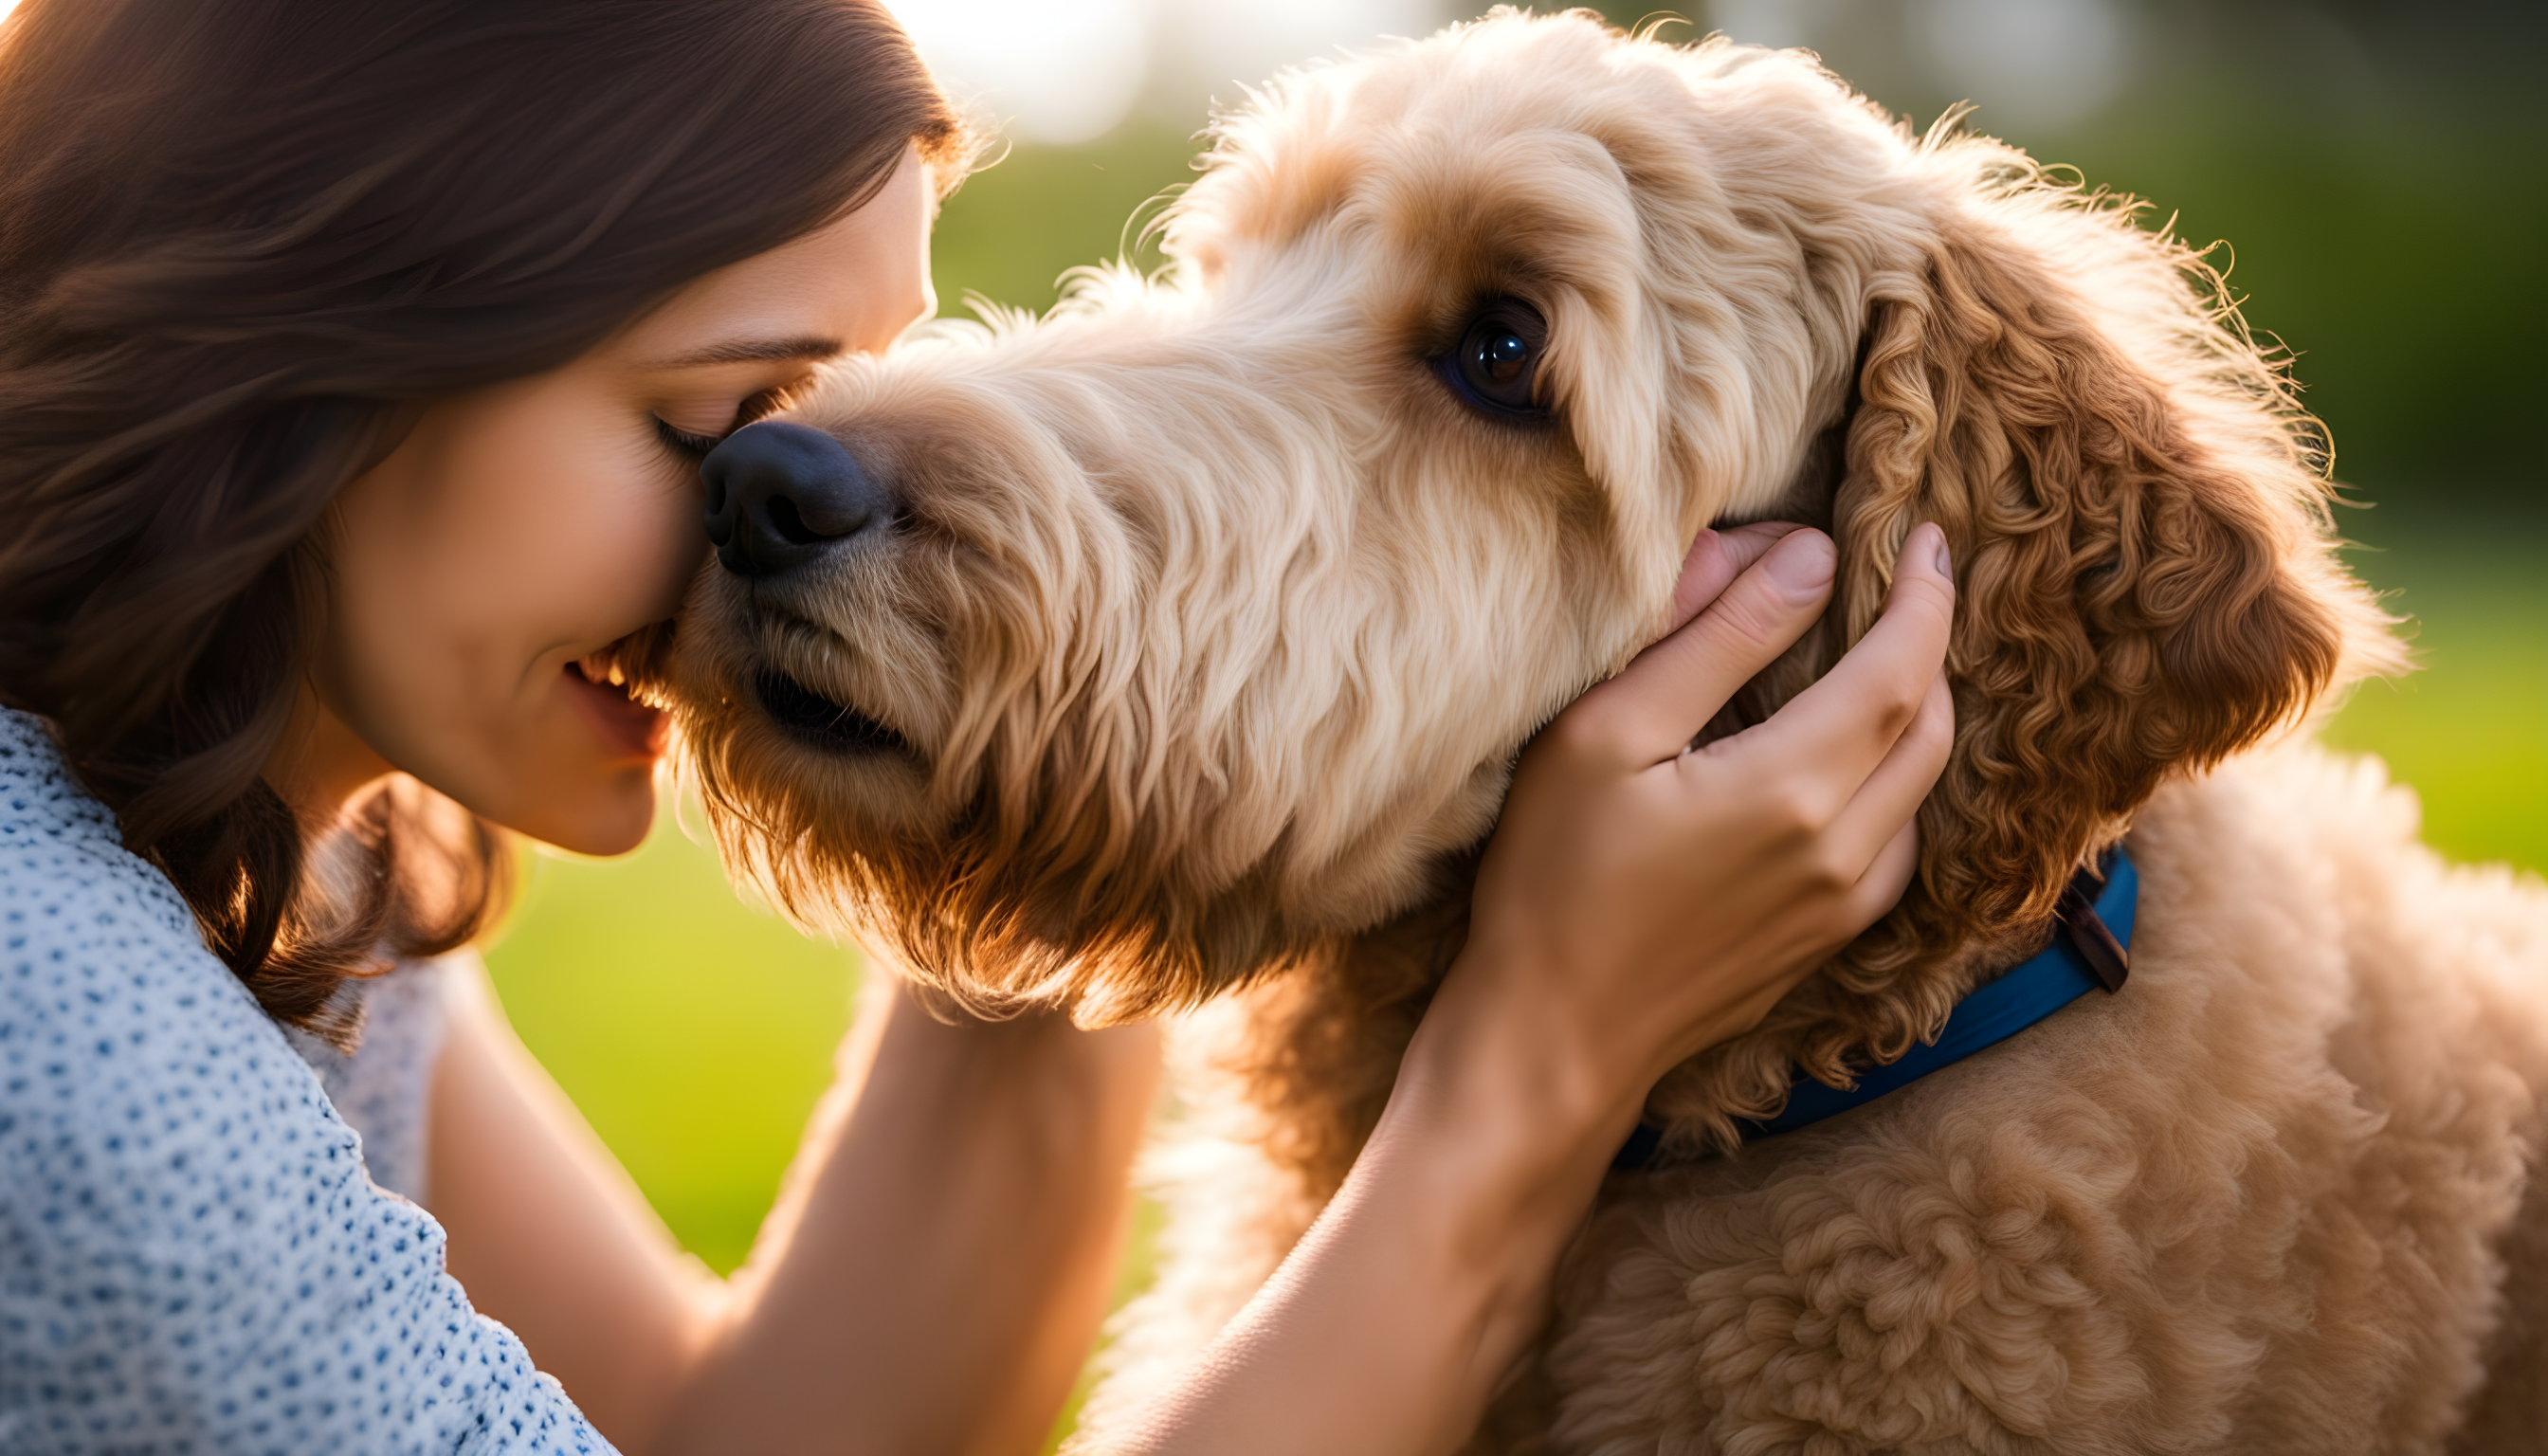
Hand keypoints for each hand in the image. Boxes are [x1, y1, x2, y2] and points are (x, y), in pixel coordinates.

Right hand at [1109, 522, 1954, 1455]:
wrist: (1551, 1039)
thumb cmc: (1553, 882)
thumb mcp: (1607, 736)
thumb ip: (1714, 639)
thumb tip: (1803, 558)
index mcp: (1795, 786)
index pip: (1903, 664)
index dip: (1925, 592)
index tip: (1924, 536)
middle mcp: (1844, 848)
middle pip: (1930, 721)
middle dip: (1927, 641)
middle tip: (1897, 582)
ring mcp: (1841, 905)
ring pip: (1923, 784)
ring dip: (1915, 711)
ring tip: (1872, 657)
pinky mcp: (1824, 941)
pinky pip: (1896, 840)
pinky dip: (1893, 778)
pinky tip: (1843, 760)